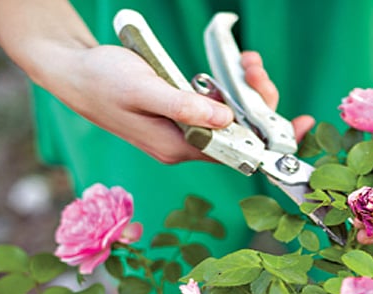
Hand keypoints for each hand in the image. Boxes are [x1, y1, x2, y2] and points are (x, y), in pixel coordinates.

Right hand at [38, 45, 311, 162]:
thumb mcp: (144, 90)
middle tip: (256, 68)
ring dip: (247, 90)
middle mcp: (186, 145)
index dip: (271, 140)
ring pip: (234, 117)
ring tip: (248, 60)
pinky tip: (235, 66)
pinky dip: (232, 86)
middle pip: (241, 133)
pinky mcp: (183, 112)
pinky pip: (220, 105)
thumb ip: (185, 107)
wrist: (72, 70)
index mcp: (178, 148)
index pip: (238, 153)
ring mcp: (185, 129)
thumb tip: (227, 120)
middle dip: (259, 102)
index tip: (300, 125)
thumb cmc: (102, 80)